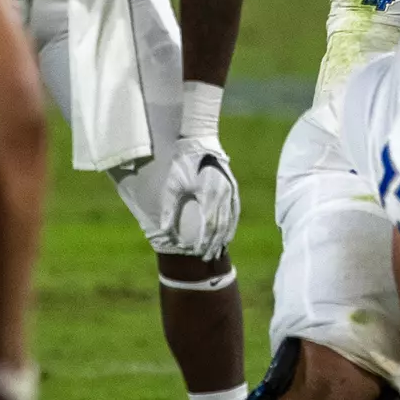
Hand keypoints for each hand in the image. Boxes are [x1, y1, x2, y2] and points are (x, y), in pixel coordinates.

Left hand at [159, 136, 239, 259]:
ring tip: (218, 252)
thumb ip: (170, 209)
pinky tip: (228, 235)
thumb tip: (164, 230)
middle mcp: (223, 194)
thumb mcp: (173, 185)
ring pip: (229, 220)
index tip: (197, 253)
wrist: (199, 141)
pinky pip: (234, 211)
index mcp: (209, 194)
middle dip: (214, 244)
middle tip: (206, 258)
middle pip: (220, 226)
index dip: (204, 241)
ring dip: (223, 237)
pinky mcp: (233, 187)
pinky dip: (231, 225)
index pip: (209, 224)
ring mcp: (230, 190)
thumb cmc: (183, 163)